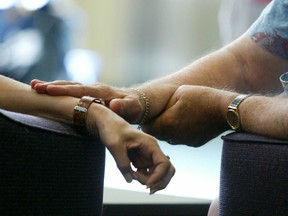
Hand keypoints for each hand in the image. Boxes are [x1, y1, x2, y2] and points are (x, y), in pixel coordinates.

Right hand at [30, 79, 176, 124]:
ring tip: (37, 87)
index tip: (48, 90)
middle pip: (72, 85)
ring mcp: (94, 91)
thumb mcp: (135, 108)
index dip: (64, 91)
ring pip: (72, 87)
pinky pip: (75, 92)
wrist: (143, 101)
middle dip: (53, 86)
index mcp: (103, 92)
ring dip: (55, 87)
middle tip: (34, 86)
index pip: (81, 90)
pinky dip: (63, 91)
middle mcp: (97, 89)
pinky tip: (53, 94)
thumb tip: (114, 104)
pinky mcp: (94, 96)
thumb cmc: (139, 107)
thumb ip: (126, 106)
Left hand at [86, 103, 174, 193]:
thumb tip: (129, 180)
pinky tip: (131, 174)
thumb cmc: (112, 129)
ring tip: (133, 176)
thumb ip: (122, 164)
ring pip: (157, 174)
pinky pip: (147, 174)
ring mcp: (147, 157)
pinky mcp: (141, 160)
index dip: (159, 176)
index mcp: (150, 145)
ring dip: (149, 180)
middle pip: (167, 170)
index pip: (164, 164)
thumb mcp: (115, 146)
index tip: (146, 184)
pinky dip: (142, 178)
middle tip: (147, 189)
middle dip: (160, 181)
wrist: (107, 124)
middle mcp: (152, 151)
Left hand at [143, 85, 231, 146]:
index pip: (148, 128)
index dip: (146, 121)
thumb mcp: (179, 93)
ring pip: (169, 138)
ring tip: (173, 117)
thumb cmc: (202, 97)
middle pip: (158, 134)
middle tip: (158, 115)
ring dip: (168, 130)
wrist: (226, 109)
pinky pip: (181, 140)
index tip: (147, 115)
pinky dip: (179, 133)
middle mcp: (175, 136)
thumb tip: (155, 113)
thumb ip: (164, 105)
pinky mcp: (195, 143)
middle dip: (156, 126)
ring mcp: (186, 141)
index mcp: (168, 123)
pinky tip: (186, 122)